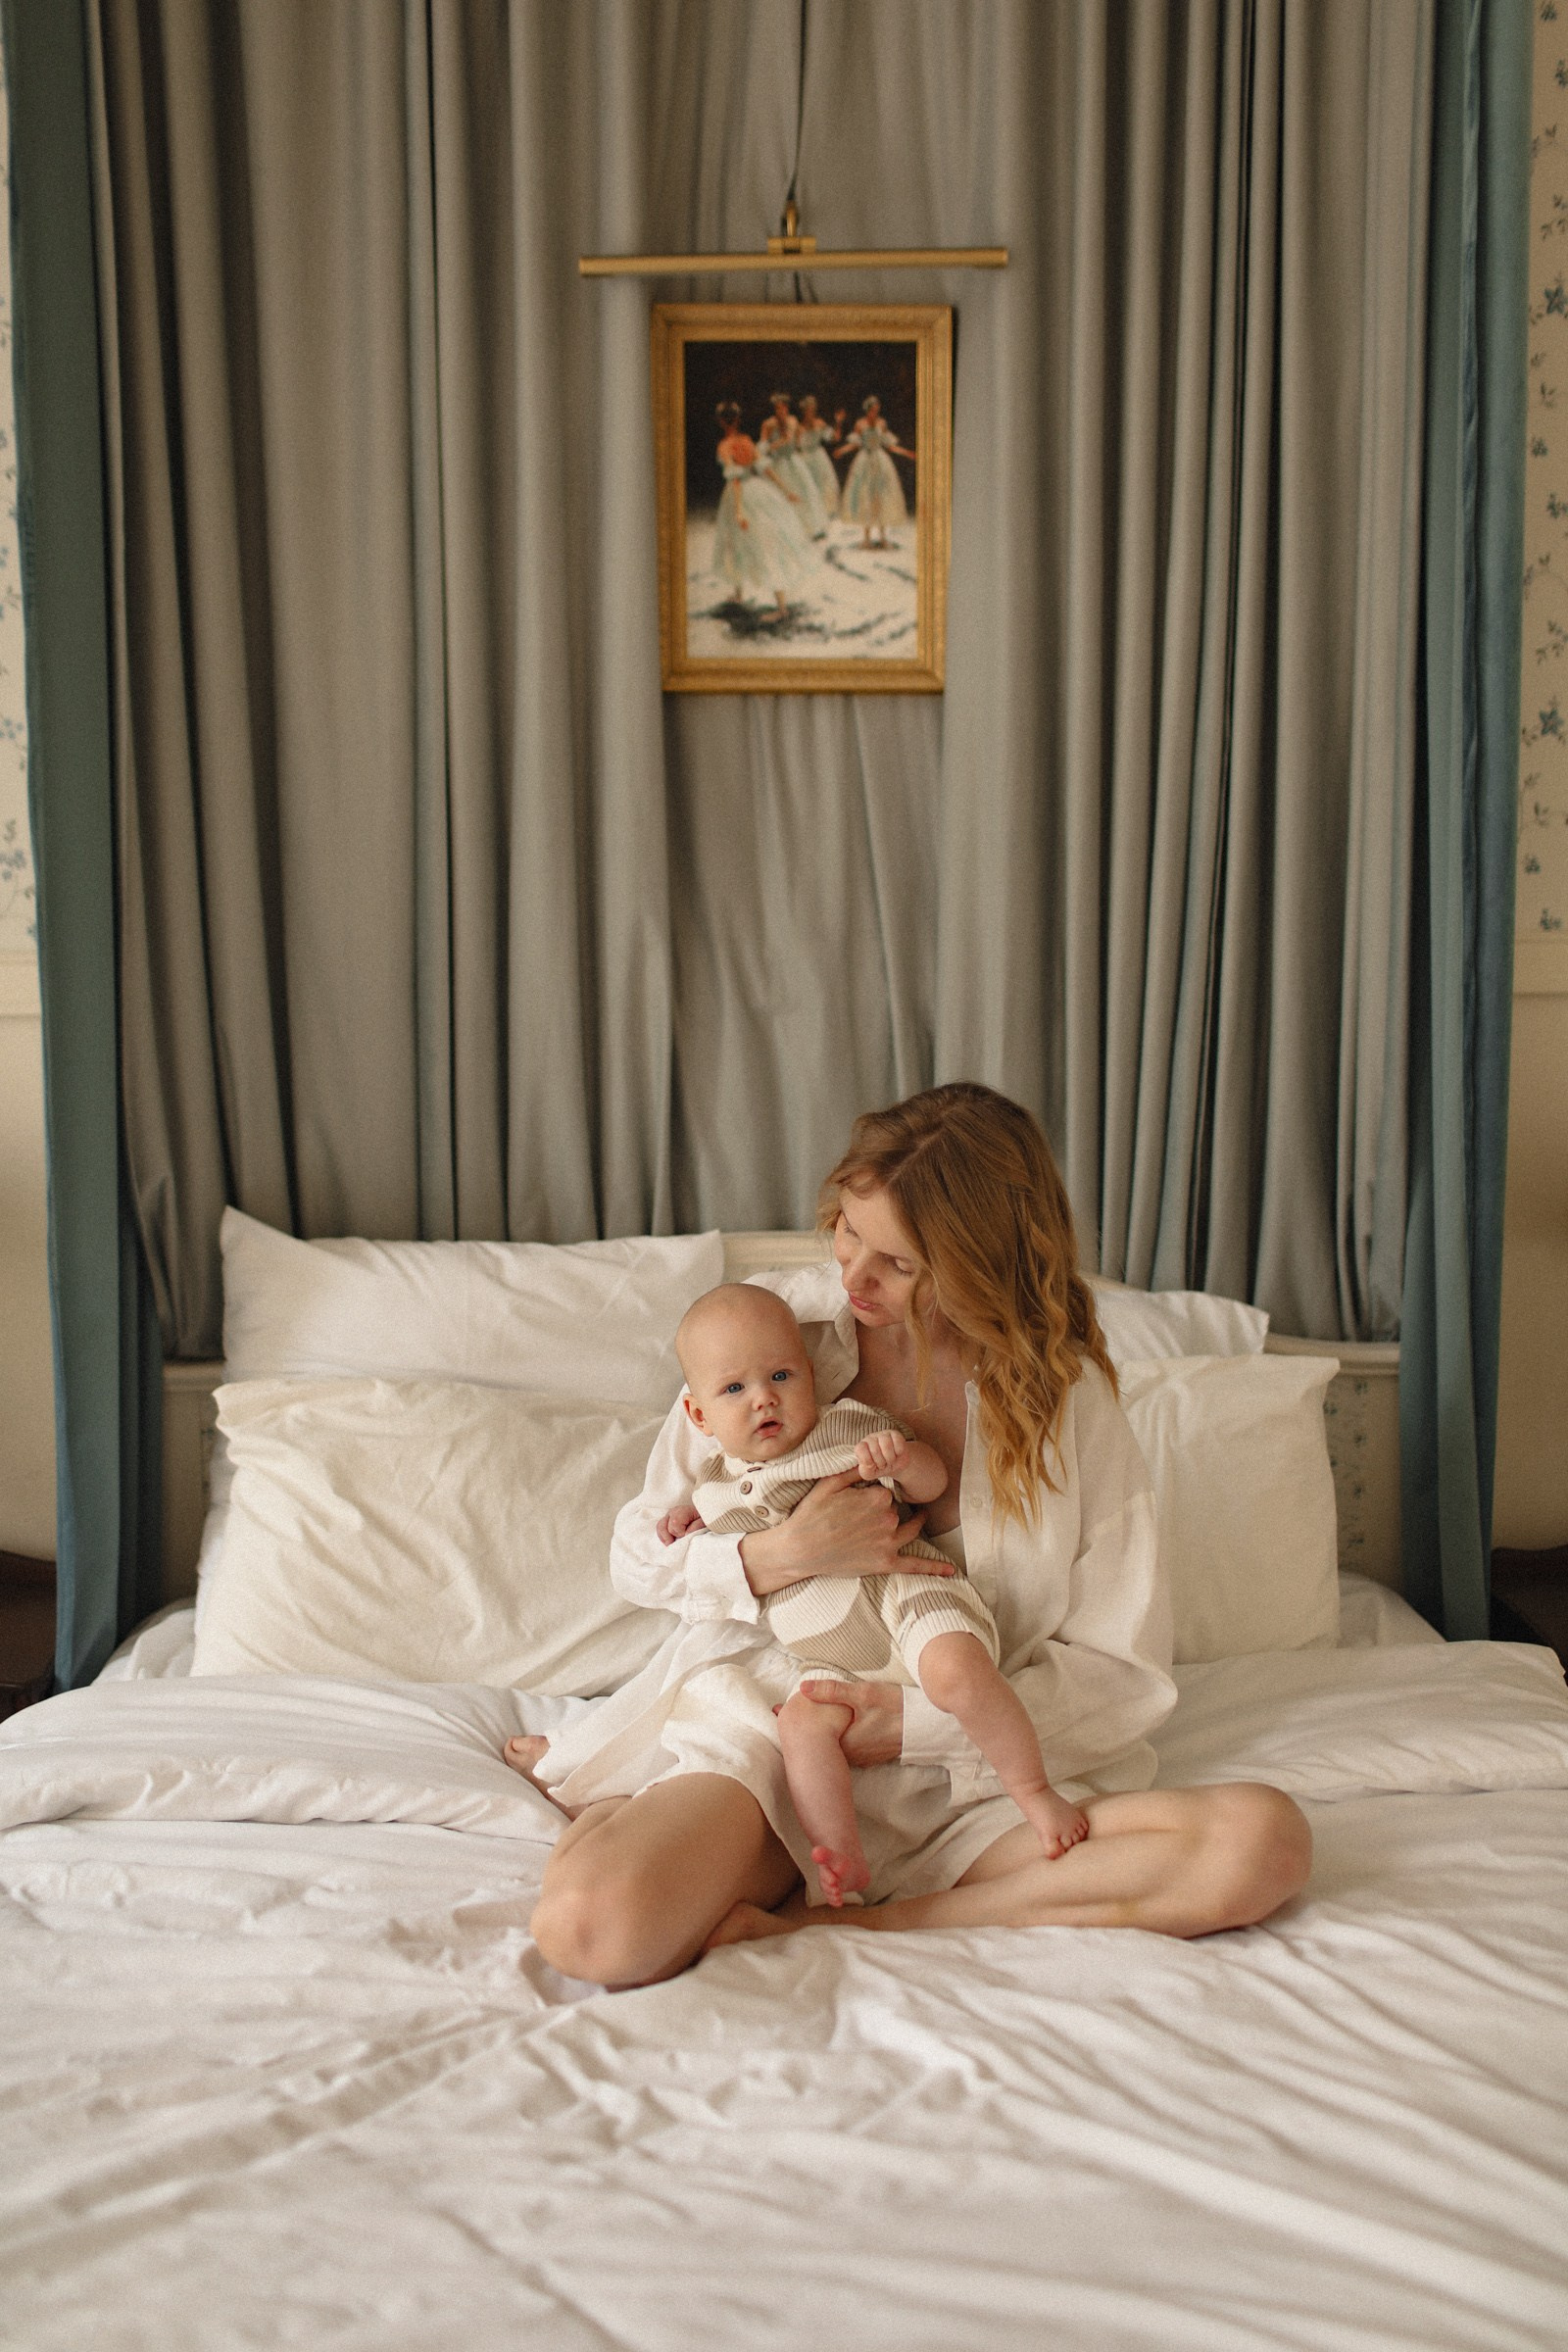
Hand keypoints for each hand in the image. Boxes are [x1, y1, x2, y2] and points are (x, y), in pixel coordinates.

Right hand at [656, 1502, 704, 1544]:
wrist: (704, 1514)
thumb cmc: (705, 1518)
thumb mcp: (705, 1521)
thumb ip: (696, 1526)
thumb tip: (686, 1534)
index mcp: (683, 1510)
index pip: (674, 1523)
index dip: (680, 1532)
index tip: (688, 1534)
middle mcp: (674, 1511)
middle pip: (665, 1526)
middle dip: (673, 1535)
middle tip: (681, 1540)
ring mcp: (669, 1515)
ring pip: (660, 1527)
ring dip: (665, 1537)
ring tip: (672, 1543)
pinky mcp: (667, 1520)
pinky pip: (660, 1528)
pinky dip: (663, 1536)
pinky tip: (669, 1541)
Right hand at [738, 1469, 946, 1595]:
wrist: (800, 1549)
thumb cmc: (811, 1514)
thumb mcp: (829, 1483)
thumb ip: (854, 1470)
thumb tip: (870, 1458)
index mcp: (877, 1498)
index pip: (886, 1492)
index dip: (874, 1494)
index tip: (861, 1498)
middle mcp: (888, 1519)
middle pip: (896, 1511)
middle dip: (886, 1510)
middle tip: (867, 1515)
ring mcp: (888, 1543)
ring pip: (910, 1530)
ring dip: (917, 1523)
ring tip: (921, 1517)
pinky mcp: (884, 1563)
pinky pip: (914, 1566)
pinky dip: (933, 1568)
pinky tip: (950, 1570)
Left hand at [795, 1679, 903, 1766]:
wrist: (927, 1724)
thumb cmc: (895, 1708)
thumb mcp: (863, 1693)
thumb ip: (832, 1691)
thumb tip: (803, 1688)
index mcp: (845, 1743)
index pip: (816, 1737)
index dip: (804, 1723)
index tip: (789, 1712)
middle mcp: (852, 1756)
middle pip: (826, 1742)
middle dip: (815, 1729)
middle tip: (797, 1713)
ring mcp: (864, 1758)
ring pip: (839, 1745)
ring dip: (831, 1734)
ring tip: (817, 1718)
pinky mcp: (874, 1755)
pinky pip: (852, 1748)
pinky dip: (846, 1737)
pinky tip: (846, 1725)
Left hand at [854, 1429, 907, 1481]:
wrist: (896, 1465)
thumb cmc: (880, 1468)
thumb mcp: (870, 1474)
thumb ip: (865, 1470)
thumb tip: (868, 1463)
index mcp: (861, 1447)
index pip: (860, 1449)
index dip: (868, 1460)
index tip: (873, 1465)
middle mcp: (870, 1438)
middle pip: (875, 1450)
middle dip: (881, 1462)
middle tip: (883, 1464)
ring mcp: (882, 1434)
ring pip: (886, 1444)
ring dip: (890, 1458)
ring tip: (890, 1460)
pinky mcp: (895, 1434)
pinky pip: (897, 1442)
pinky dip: (898, 1452)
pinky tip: (896, 1453)